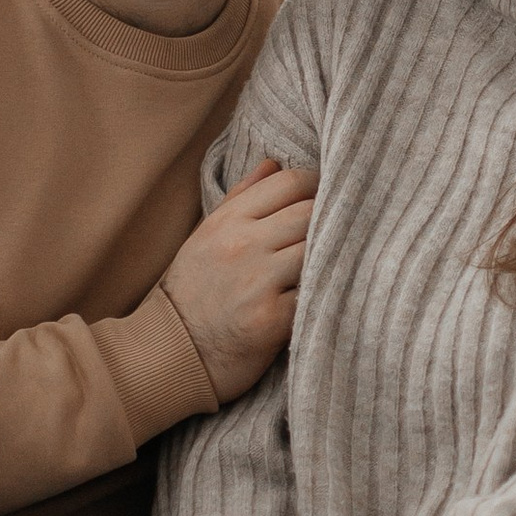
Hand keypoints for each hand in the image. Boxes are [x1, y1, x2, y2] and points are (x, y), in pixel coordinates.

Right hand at [159, 160, 316, 401]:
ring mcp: (258, 282)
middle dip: (331, 219)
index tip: (328, 196)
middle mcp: (242, 245)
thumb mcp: (206, 237)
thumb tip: (274, 162)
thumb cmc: (193, 292)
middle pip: (310, 212)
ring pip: (318, 250)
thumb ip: (241, 198)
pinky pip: (316, 293)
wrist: (172, 353)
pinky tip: (326, 294)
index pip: (289, 182)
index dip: (316, 185)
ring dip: (332, 256)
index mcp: (227, 221)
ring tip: (336, 261)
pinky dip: (325, 292)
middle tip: (342, 230)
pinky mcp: (273, 319)